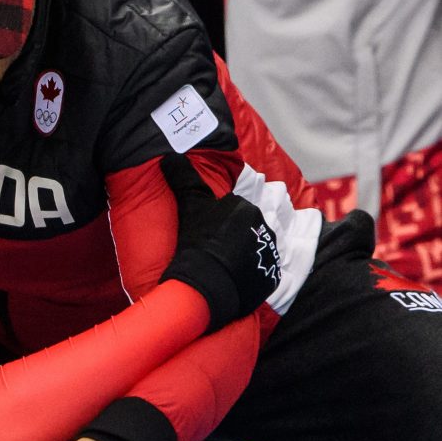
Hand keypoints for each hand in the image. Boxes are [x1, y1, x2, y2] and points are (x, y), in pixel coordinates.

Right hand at [160, 153, 280, 331]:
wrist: (206, 283)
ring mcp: (270, 252)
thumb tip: (170, 157)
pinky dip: (251, 273)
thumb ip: (183, 179)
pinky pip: (262, 270)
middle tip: (215, 248)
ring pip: (257, 247)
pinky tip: (234, 278)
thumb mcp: (188, 207)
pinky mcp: (272, 275)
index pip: (233, 209)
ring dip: (245, 253)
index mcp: (245, 208)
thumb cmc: (196, 242)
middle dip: (236, 235)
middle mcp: (263, 226)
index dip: (219, 221)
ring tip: (224, 264)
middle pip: (248, 227)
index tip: (206, 232)